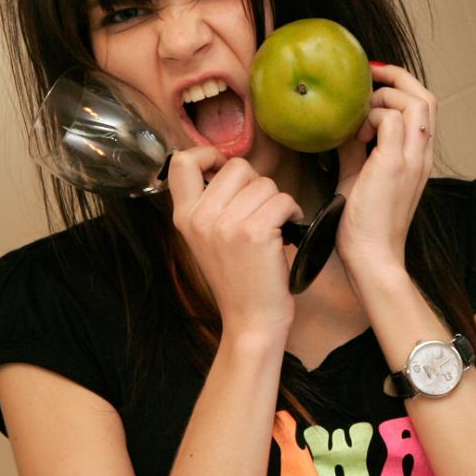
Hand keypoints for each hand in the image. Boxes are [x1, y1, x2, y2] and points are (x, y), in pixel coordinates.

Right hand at [166, 147, 303, 335]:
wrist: (250, 320)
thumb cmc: (237, 279)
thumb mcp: (207, 240)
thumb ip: (209, 204)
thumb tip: (225, 165)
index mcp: (184, 217)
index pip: (182, 161)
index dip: (208, 155)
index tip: (224, 168)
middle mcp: (200, 218)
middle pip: (237, 166)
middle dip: (257, 184)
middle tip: (260, 210)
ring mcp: (226, 225)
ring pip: (265, 183)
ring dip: (277, 201)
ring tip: (274, 225)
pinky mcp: (255, 233)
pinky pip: (283, 200)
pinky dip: (293, 212)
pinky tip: (288, 230)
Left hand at [333, 62, 435, 280]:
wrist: (372, 258)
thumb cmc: (363, 225)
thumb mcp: (357, 177)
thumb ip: (355, 149)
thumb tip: (342, 124)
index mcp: (418, 158)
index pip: (425, 108)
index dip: (401, 86)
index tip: (372, 82)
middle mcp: (422, 155)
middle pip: (427, 97)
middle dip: (397, 78)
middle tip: (367, 77)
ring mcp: (412, 160)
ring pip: (416, 102)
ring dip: (384, 98)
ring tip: (359, 119)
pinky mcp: (395, 165)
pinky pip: (391, 119)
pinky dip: (371, 116)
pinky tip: (355, 136)